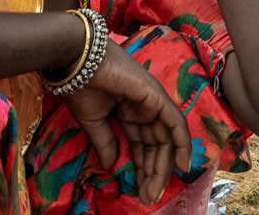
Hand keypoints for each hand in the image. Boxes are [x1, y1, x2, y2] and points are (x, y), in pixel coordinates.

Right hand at [62, 40, 190, 205]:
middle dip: (153, 171)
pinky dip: (181, 143)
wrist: (77, 61)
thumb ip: (106, 143)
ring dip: (163, 166)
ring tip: (156, 190)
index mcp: (129, 111)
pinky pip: (175, 122)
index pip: (142, 145)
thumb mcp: (94, 121)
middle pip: (156, 144)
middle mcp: (144, 107)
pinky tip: (181, 165)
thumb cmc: (81, 85)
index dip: (142, 168)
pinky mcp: (156, 96)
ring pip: (166, 138)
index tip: (140, 191)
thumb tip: (111, 167)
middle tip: (148, 196)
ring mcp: (152, 100)